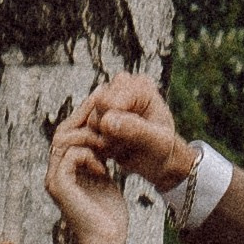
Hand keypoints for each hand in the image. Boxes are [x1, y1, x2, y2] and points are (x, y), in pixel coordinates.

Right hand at [46, 105, 128, 243]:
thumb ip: (99, 161)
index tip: (105, 108)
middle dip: (85, 119)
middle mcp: (54, 172)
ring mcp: (54, 179)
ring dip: (90, 137)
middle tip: (107, 113)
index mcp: (63, 170)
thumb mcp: (104, 181)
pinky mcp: (60, 187)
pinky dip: (90, 155)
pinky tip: (105, 168)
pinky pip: (71, 155)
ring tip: (109, 145)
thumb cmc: (109, 218)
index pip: (68, 134)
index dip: (84, 119)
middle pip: (62, 131)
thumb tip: (104, 142)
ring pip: (65, 139)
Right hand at [86, 72, 196, 193]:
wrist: (155, 158)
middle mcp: (122, 84)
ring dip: (102, 141)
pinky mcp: (97, 109)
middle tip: (127, 145)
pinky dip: (96, 142)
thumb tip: (106, 121)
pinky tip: (112, 147)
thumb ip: (135, 130)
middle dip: (107, 135)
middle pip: (95, 112)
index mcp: (140, 86)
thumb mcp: (155, 143)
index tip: (132, 141)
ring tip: (122, 146)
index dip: (113, 128)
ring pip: (88, 122)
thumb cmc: (160, 149)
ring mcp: (107, 95)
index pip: (107, 103)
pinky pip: (84, 128)